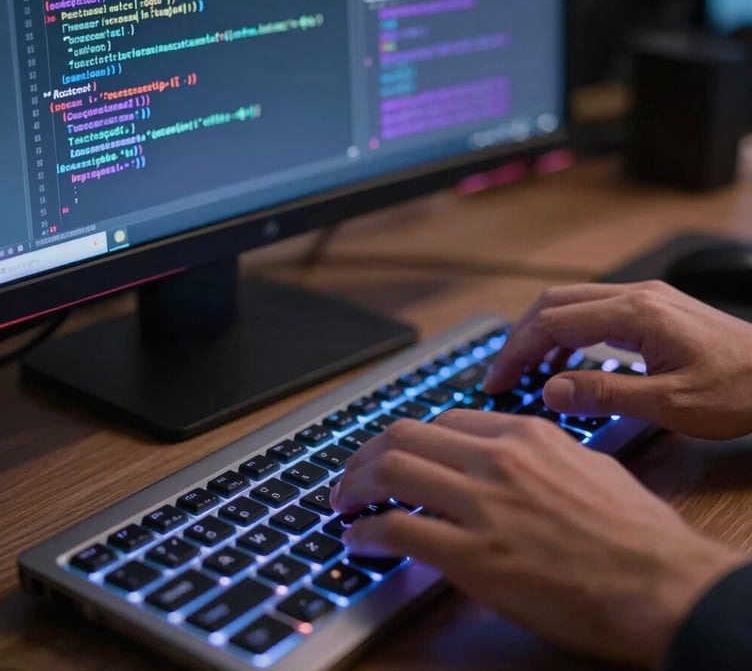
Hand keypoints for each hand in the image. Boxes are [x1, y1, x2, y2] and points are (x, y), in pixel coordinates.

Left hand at [331, 411, 744, 667]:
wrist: (662, 583)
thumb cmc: (634, 532)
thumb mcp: (586, 466)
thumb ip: (536, 455)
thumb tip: (502, 459)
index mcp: (524, 434)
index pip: (443, 421)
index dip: (408, 438)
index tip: (394, 454)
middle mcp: (497, 458)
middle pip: (404, 436)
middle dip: (367, 454)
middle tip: (352, 474)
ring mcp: (481, 504)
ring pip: (392, 472)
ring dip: (355, 486)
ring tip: (343, 502)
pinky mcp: (472, 555)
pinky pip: (398, 531)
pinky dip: (367, 532)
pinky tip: (358, 539)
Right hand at [483, 281, 751, 439]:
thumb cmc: (740, 391)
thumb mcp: (671, 404)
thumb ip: (605, 394)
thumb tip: (549, 390)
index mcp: (636, 313)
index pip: (553, 323)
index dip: (516, 352)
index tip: (496, 382)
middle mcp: (635, 295)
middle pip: (553, 303)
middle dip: (520, 339)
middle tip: (501, 376)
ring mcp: (644, 298)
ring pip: (570, 302)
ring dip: (540, 334)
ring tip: (525, 372)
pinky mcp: (651, 309)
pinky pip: (592, 312)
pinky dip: (567, 335)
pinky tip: (565, 364)